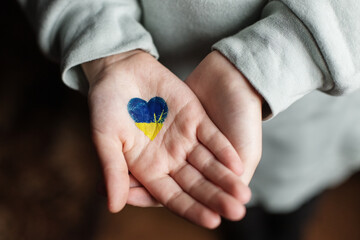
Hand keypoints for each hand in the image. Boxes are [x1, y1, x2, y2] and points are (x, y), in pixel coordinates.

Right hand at [82, 50, 250, 227]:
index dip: (191, 209)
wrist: (119, 69)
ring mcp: (184, 138)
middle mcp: (168, 157)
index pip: (172, 196)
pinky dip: (224, 150)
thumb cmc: (105, 104)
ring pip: (208, 163)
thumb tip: (113, 207)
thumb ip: (112, 170)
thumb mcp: (105, 137)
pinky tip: (238, 164)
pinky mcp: (195, 118)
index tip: (211, 221)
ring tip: (243, 195)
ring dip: (225, 178)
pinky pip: (212, 138)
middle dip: (215, 198)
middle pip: (195, 183)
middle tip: (237, 212)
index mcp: (147, 168)